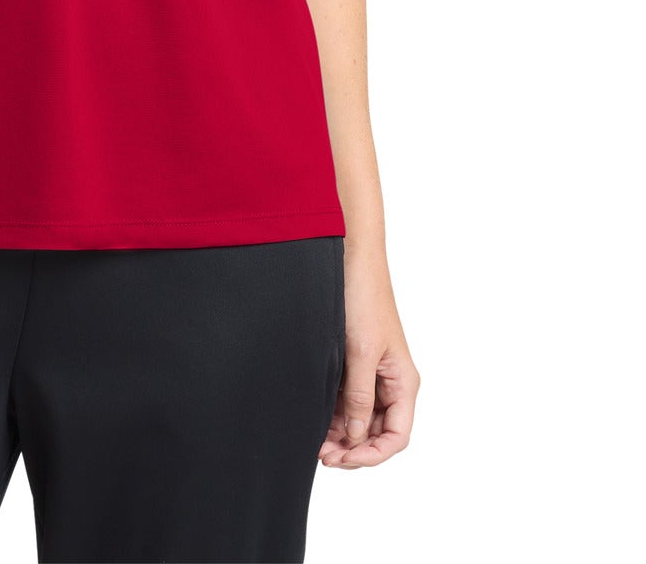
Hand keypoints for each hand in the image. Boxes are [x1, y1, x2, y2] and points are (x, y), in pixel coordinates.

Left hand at [319, 247, 418, 468]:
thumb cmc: (363, 298)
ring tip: (313, 440)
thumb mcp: (361, 352)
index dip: (371, 455)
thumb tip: (354, 436)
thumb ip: (359, 396)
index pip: (396, 437)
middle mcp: (390, 382)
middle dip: (351, 448)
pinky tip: (313, 419)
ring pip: (359, 419)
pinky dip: (332, 414)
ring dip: (339, 433)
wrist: (349, 258)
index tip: (343, 458)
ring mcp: (371, 375)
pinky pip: (346, 400)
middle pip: (376, 433)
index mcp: (403, 382)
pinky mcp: (353, 364)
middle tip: (321, 453)